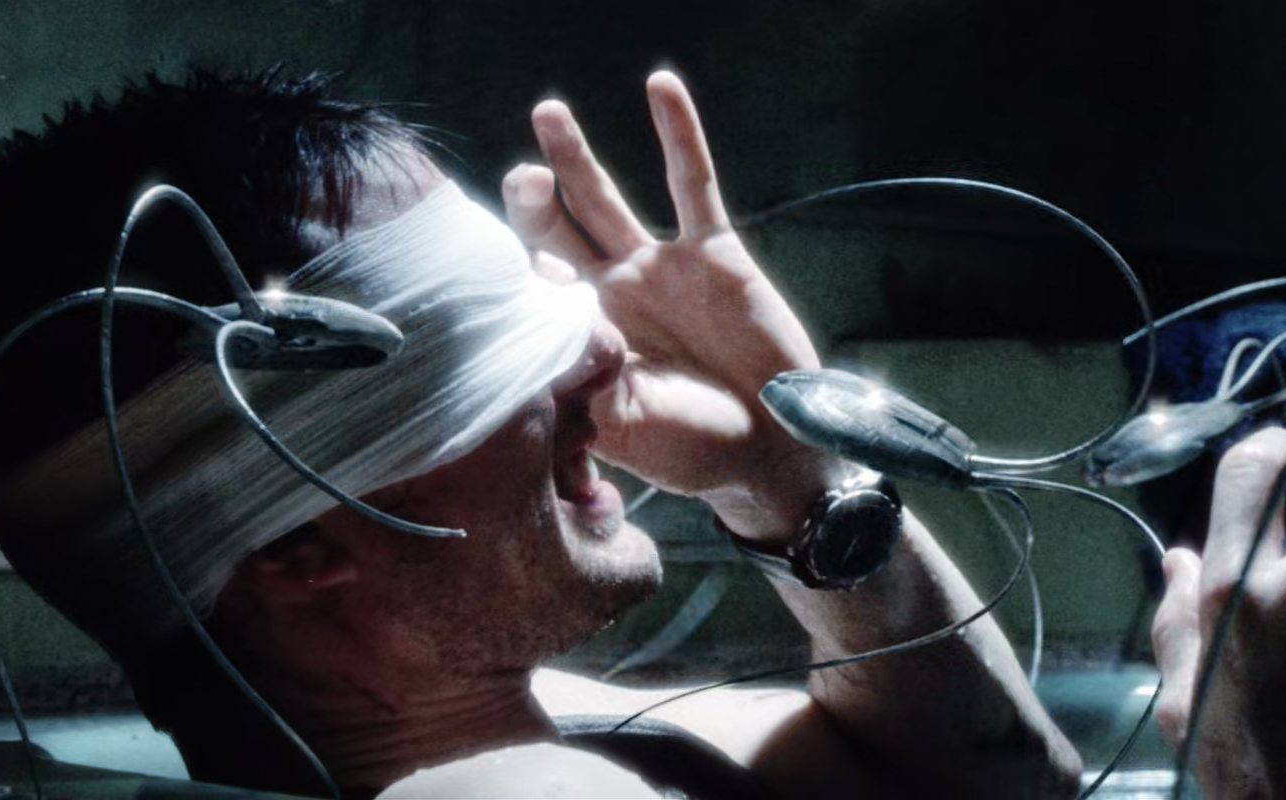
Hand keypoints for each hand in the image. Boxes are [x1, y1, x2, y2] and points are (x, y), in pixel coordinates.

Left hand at [502, 71, 834, 537]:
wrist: (768, 449)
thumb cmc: (691, 447)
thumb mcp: (626, 426)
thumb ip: (586, 385)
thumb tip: (551, 349)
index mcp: (576, 336)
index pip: (529, 285)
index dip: (518, 268)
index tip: (516, 267)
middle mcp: (607, 292)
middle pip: (553, 229)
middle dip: (532, 199)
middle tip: (524, 177)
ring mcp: (656, 267)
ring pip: (604, 198)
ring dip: (575, 155)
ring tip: (548, 114)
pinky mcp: (712, 251)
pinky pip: (693, 182)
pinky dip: (678, 133)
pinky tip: (661, 86)